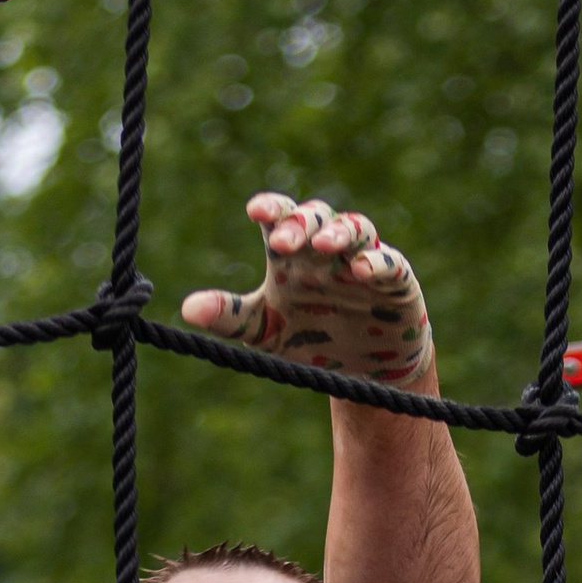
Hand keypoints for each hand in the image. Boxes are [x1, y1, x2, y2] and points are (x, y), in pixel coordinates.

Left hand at [179, 194, 434, 384]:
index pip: (281, 219)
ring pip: (355, 229)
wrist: (363, 373)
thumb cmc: (311, 339)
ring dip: (338, 233)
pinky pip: (388, 262)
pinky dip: (376, 262)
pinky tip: (360, 271)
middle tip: (282, 241)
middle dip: (300, 223)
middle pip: (316, 217)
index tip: (253, 210)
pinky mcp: (395, 281)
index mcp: (293, 256)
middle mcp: (327, 250)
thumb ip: (231, 317)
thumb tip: (186, 309)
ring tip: (323, 245)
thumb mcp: (265, 332)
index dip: (271, 209)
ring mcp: (362, 261)